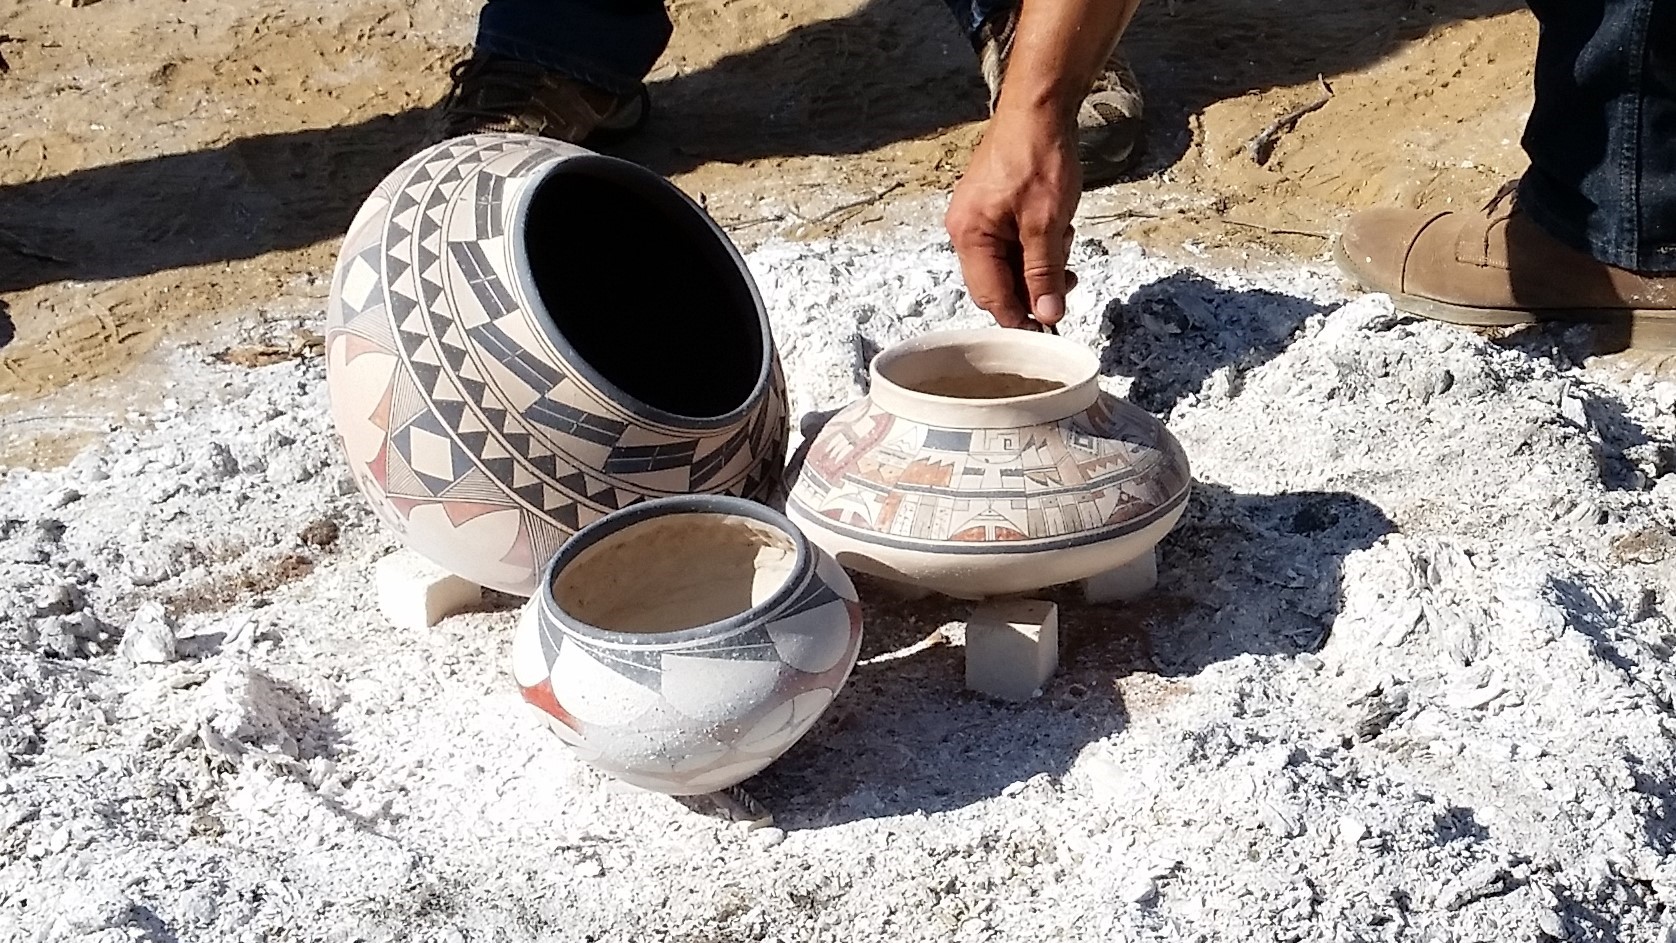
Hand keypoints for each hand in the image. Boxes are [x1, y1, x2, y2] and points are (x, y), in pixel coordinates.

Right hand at [945, 106, 1080, 330]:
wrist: (1039, 108)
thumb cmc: (1038, 156)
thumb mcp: (1047, 224)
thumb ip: (1044, 273)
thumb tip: (1047, 315)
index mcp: (969, 236)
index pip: (991, 297)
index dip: (1021, 316)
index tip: (1051, 325)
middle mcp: (965, 230)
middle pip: (998, 283)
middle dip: (1034, 285)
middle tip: (1067, 275)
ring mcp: (977, 219)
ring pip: (1009, 264)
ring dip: (1039, 262)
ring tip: (1062, 236)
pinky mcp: (991, 208)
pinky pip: (1011, 243)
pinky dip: (1035, 244)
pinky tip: (1054, 225)